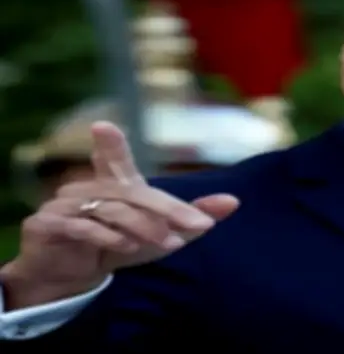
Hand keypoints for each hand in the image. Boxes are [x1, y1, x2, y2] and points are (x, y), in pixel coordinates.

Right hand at [0, 121, 238, 308]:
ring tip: (170, 243)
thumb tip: (235, 201)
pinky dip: (107, 237)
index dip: (111, 145)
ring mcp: (65, 205)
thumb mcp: (160, 234)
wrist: (70, 277)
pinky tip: (126, 247)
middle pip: (132, 193)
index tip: (102, 126)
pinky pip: (81, 227)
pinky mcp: (48, 226)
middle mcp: (88, 189)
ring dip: (144, 228)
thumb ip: (192, 217)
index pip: (116, 161)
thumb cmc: (118, 247)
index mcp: (113, 185)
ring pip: (112, 211)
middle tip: (199, 226)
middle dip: (169, 210)